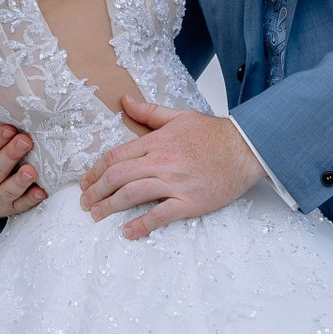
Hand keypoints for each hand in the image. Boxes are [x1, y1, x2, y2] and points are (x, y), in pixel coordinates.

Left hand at [78, 97, 266, 237]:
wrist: (247, 148)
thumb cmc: (215, 134)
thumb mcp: (179, 116)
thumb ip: (149, 112)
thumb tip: (125, 101)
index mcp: (156, 142)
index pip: (115, 157)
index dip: (95, 171)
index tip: (85, 182)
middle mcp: (161, 162)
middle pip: (117, 177)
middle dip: (96, 191)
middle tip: (85, 203)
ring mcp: (175, 183)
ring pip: (132, 195)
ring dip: (110, 207)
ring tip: (97, 216)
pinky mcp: (190, 201)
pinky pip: (159, 215)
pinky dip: (141, 225)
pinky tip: (128, 231)